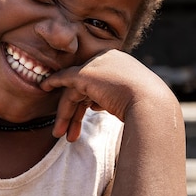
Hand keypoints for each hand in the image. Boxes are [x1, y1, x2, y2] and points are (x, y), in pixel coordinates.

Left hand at [41, 50, 172, 140]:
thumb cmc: (148, 109)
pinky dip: (53, 82)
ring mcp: (97, 64)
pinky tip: (43, 87)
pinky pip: (64, 78)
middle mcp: (109, 59)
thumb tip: (94, 104)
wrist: (151, 104)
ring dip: (66, 114)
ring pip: (74, 90)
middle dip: (75, 112)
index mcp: (121, 64)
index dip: (89, 103)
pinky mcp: (85, 73)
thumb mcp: (129, 101)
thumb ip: (110, 99)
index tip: (84, 120)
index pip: (98, 84)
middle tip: (67, 134)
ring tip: (60, 135)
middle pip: (85, 87)